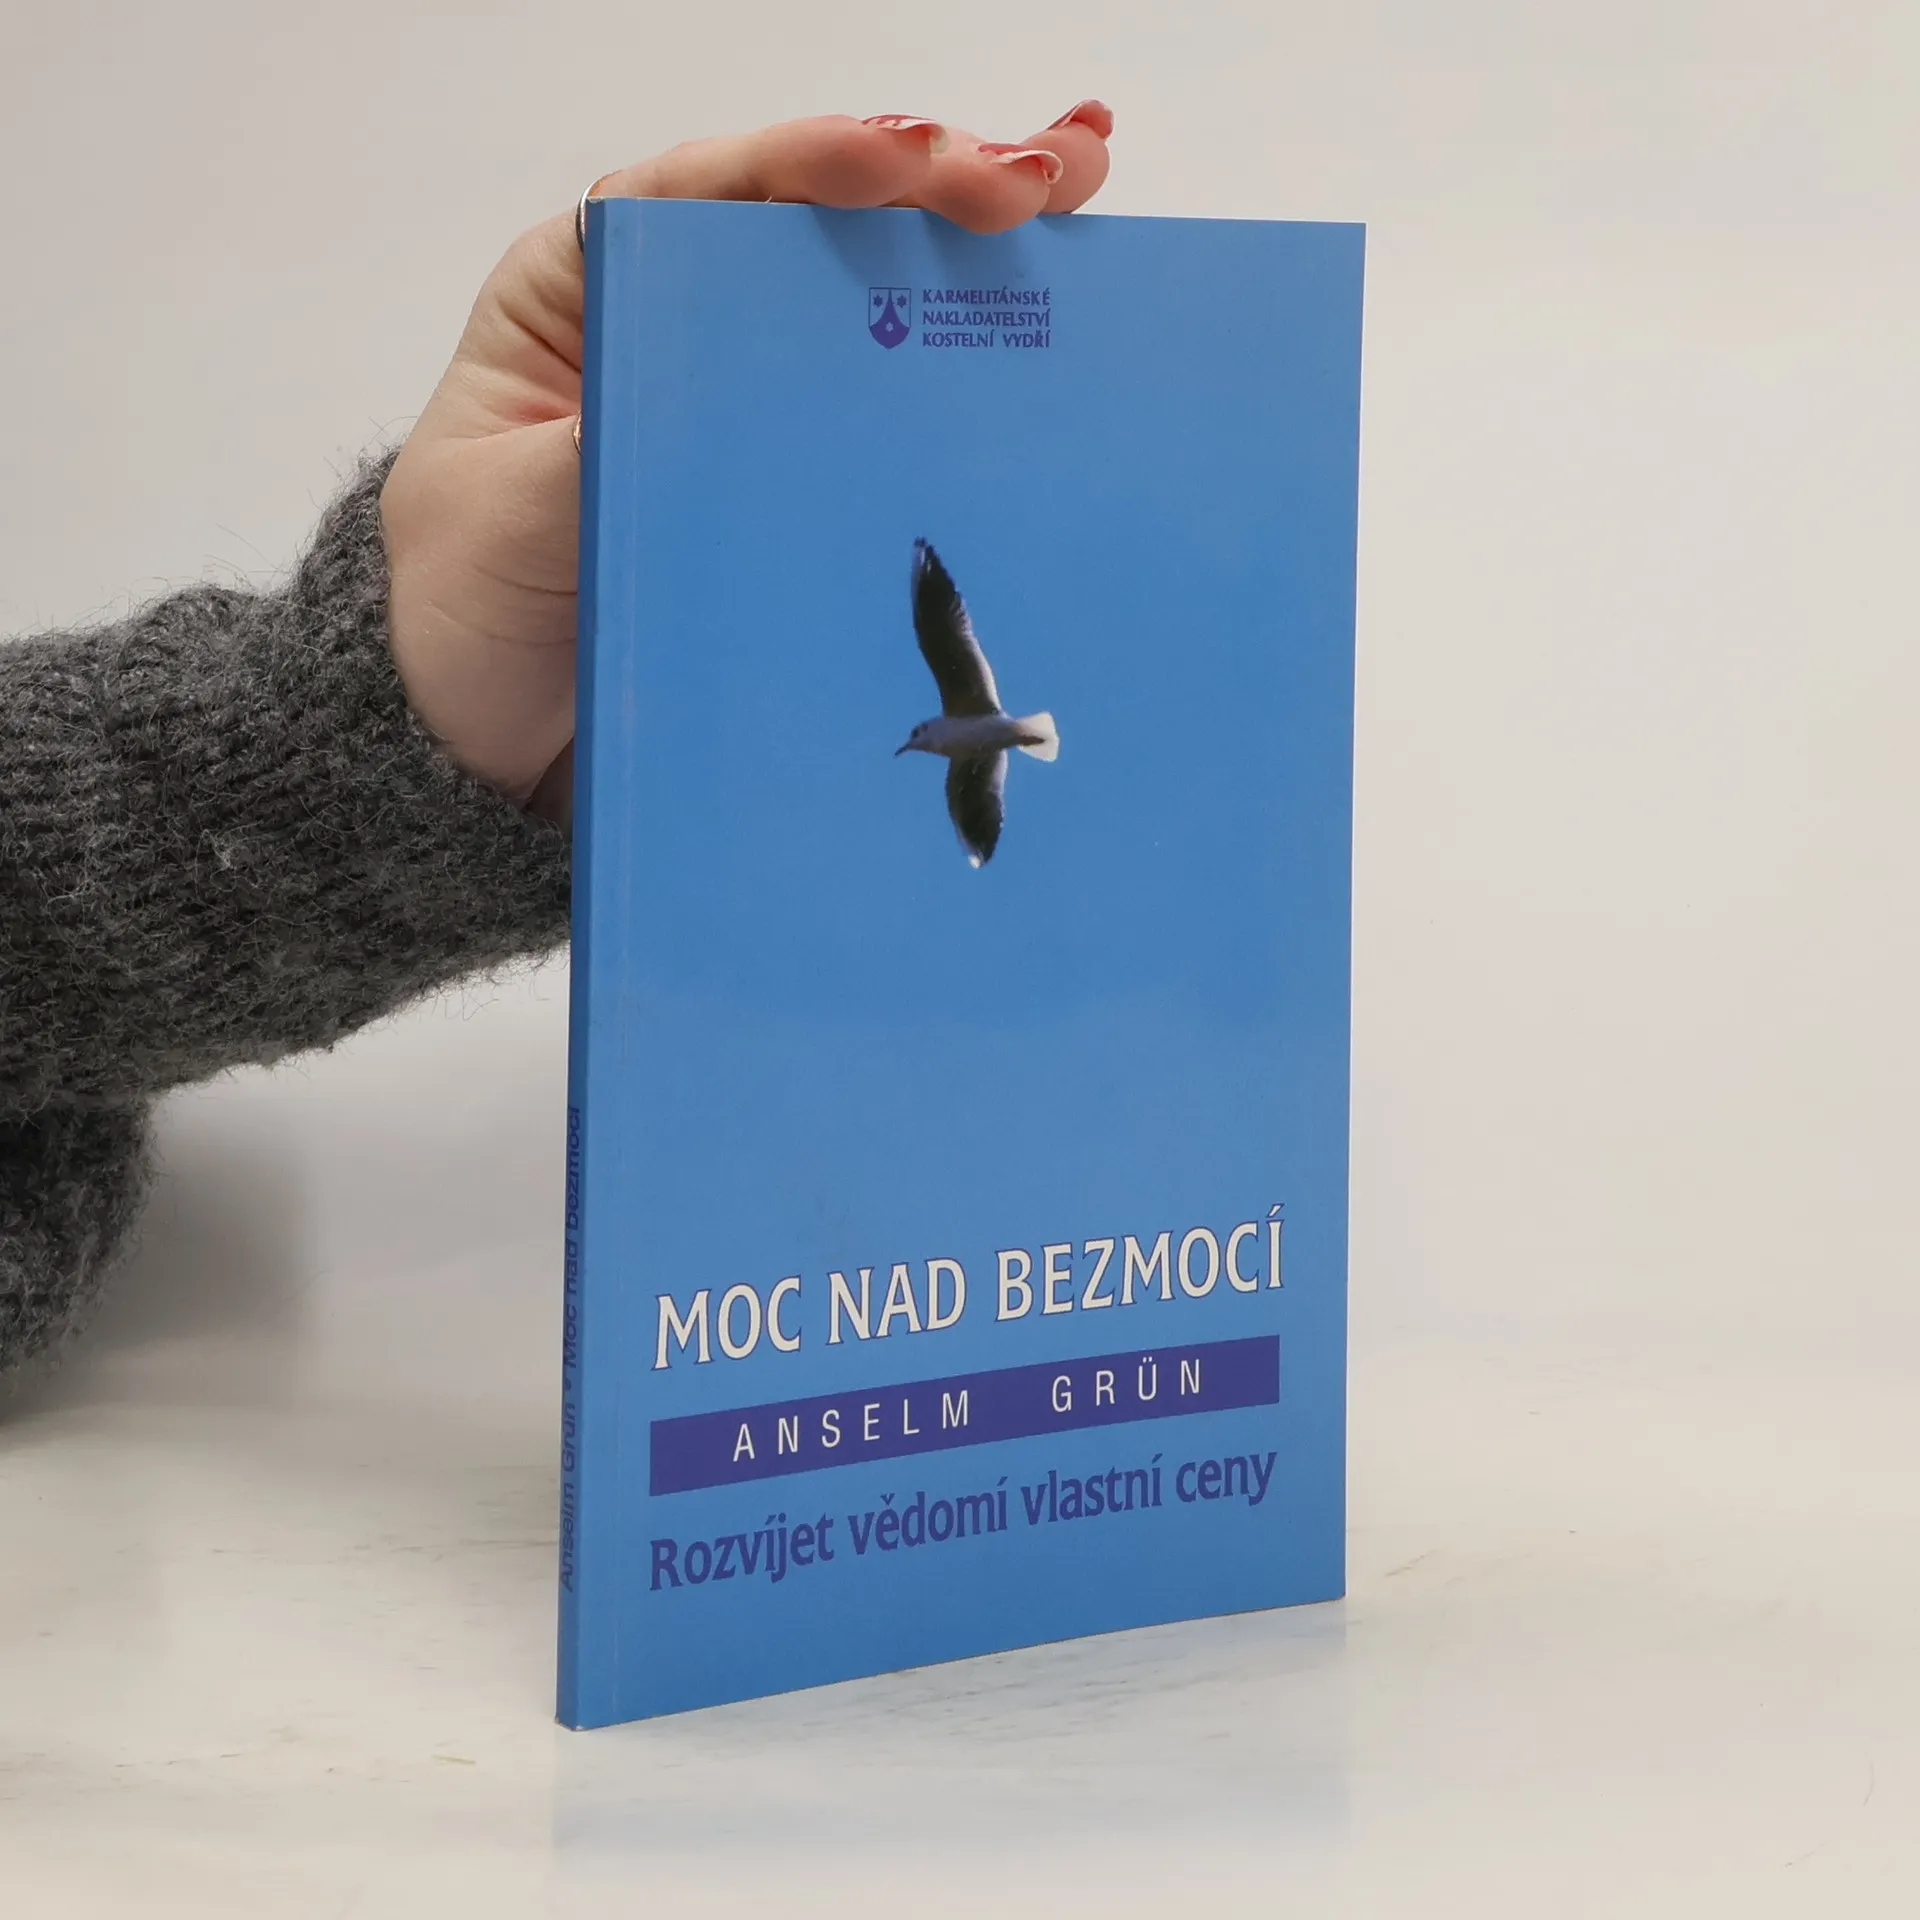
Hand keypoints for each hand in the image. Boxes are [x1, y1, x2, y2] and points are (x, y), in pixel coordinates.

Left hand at [379, 105, 1114, 821]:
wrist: (492, 732)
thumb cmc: (470, 604)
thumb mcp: (508, 515)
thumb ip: (592, 452)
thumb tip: (703, 407)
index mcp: (590, 287)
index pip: (716, 192)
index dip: (818, 163)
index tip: (908, 164)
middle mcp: (685, 323)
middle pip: (820, 219)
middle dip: (938, 176)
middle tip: (1053, 170)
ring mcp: (756, 400)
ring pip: (874, 291)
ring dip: (981, 237)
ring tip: (1084, 181)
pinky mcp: (803, 478)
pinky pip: (894, 404)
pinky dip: (975, 358)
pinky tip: (1058, 308)